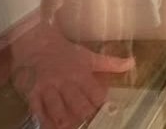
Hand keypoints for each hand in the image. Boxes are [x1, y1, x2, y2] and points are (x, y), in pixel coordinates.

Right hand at [9, 19, 133, 128]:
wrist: (37, 44)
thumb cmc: (66, 52)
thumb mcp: (89, 56)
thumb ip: (111, 63)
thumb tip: (132, 63)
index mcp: (81, 72)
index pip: (95, 93)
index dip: (100, 103)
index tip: (101, 108)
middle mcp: (66, 81)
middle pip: (78, 105)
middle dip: (83, 115)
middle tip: (85, 118)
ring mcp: (48, 89)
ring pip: (58, 111)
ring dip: (65, 121)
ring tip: (69, 125)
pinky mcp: (32, 94)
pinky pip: (38, 113)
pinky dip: (46, 122)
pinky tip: (51, 126)